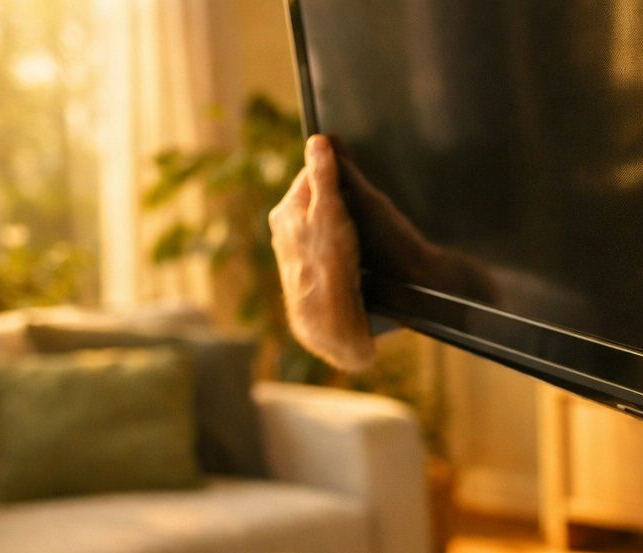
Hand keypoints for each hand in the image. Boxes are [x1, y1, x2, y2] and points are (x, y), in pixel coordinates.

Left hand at [269, 135, 376, 371]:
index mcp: (285, 210)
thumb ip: (323, 176)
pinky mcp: (308, 273)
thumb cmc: (329, 264)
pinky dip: (339, 249)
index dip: (335, 174)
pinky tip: (353, 260)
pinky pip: (325, 249)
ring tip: (357, 238)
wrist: (328, 320)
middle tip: (359, 213)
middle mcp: (284, 230)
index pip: (311, 175)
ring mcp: (294, 253)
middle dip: (338, 201)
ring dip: (340, 226)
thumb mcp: (330, 211)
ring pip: (321, 225)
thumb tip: (318, 141)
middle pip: (317, 201)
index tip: (353, 184)